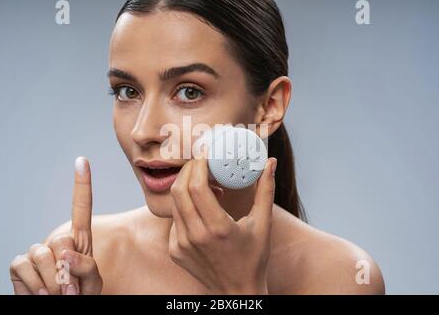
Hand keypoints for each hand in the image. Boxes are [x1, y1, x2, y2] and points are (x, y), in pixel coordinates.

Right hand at [9, 157, 102, 294]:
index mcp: (80, 241)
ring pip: (42, 254)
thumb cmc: (80, 296)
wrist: (62, 310)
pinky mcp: (20, 265)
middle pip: (62, 240)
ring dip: (52, 281)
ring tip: (57, 294)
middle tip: (71, 289)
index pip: (81, 209)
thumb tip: (66, 253)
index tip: (82, 161)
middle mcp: (57, 242)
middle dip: (67, 269)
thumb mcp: (92, 283)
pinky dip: (34, 284)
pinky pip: (23, 266)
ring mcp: (37, 252)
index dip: (82, 185)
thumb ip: (87, 267)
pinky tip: (41, 294)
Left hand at [168, 148, 276, 293]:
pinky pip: (175, 218)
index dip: (198, 164)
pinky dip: (184, 205)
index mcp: (218, 228)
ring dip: (185, 185)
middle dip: (188, 169)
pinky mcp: (175, 250)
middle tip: (201, 160)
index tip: (205, 152)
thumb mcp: (263, 224)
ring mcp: (181, 244)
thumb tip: (270, 163)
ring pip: (174, 203)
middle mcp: (195, 236)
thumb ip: (265, 190)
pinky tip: (199, 205)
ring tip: (203, 180)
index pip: (196, 186)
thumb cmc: (253, 258)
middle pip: (179, 189)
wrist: (237, 291)